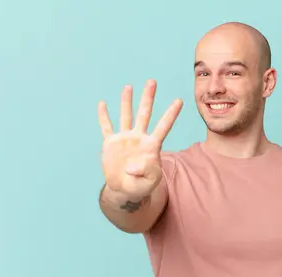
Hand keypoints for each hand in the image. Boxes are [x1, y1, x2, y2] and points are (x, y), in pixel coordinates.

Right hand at [98, 80, 182, 199]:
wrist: (125, 189)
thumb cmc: (141, 185)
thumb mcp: (149, 182)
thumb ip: (146, 172)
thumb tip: (133, 166)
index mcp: (152, 145)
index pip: (163, 126)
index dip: (171, 114)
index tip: (179, 101)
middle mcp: (139, 137)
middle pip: (144, 114)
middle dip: (148, 98)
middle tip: (152, 81)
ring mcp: (125, 138)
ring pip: (126, 116)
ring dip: (127, 101)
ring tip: (129, 87)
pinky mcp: (111, 143)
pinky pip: (106, 127)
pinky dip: (104, 116)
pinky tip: (102, 104)